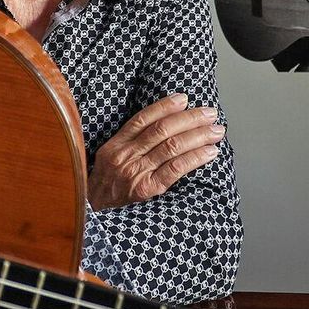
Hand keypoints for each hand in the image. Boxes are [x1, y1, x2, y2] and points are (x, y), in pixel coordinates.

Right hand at [87, 94, 221, 210]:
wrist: (92, 209)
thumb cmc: (106, 183)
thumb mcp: (109, 157)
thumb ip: (130, 141)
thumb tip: (163, 125)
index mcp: (116, 144)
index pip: (143, 119)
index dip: (165, 106)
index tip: (184, 99)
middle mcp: (125, 155)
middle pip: (162, 130)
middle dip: (190, 119)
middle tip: (210, 114)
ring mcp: (136, 172)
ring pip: (171, 147)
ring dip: (198, 136)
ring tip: (216, 131)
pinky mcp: (147, 189)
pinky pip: (175, 169)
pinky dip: (195, 158)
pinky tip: (209, 153)